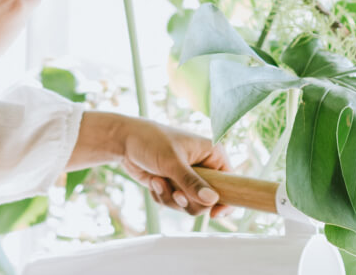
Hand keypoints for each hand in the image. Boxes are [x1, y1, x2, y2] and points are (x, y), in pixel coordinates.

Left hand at [117, 117, 232, 216]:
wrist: (125, 141)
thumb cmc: (151, 141)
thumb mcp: (172, 162)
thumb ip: (191, 182)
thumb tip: (212, 200)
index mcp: (213, 155)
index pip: (230, 183)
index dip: (225, 201)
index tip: (214, 214)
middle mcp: (204, 168)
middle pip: (207, 201)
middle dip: (187, 200)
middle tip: (175, 192)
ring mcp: (189, 178)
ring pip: (189, 205)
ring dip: (171, 197)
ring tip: (158, 181)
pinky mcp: (175, 186)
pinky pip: (174, 203)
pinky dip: (162, 196)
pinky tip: (153, 181)